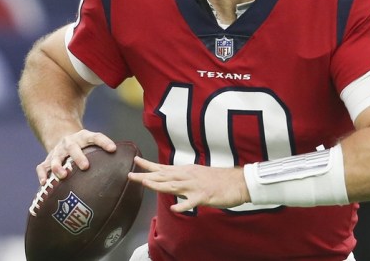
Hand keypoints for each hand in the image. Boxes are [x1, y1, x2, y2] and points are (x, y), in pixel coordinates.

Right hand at [35, 129, 115, 184]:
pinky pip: (42, 167)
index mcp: (84, 137)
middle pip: (73, 148)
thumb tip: (130, 167)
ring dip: (59, 166)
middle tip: (85, 167)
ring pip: (56, 158)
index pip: (96, 137)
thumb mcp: (94, 144)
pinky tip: (45, 183)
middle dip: (79, 157)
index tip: (113, 149)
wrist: (63, 139)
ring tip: (63, 176)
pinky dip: (43, 174)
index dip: (104, 142)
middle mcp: (70, 143)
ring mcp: (57, 151)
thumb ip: (107, 153)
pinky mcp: (47, 160)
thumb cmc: (85, 147)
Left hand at [128, 157, 249, 212]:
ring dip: (159, 185)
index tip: (135, 161)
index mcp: (187, 171)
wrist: (238, 182)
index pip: (164, 168)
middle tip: (130, 175)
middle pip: (164, 176)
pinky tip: (173, 208)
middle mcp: (188, 176)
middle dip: (146, 175)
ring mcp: (196, 186)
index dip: (149, 166)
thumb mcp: (199, 174)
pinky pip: (191, 202)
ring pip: (174, 186)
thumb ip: (184, 177)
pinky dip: (182, 205)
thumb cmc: (219, 180)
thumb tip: (172, 178)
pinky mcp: (204, 196)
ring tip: (145, 184)